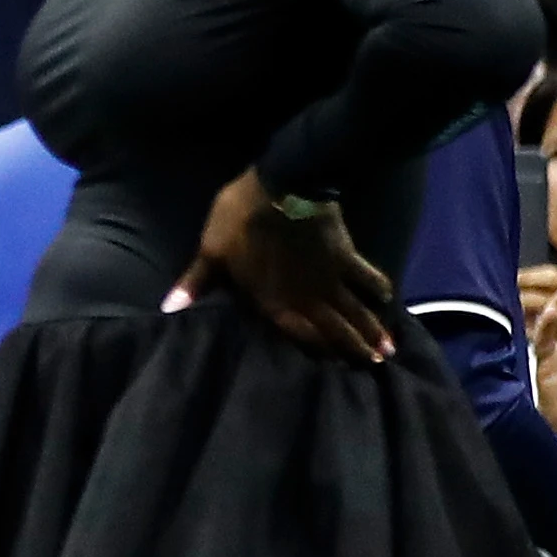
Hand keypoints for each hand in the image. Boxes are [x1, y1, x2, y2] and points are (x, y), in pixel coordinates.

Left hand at [165, 168, 395, 363]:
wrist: (282, 188)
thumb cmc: (240, 221)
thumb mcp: (211, 251)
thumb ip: (195, 283)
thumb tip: (168, 308)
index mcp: (273, 303)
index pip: (299, 337)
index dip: (318, 353)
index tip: (336, 369)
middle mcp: (306, 299)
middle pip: (334, 329)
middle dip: (354, 349)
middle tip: (374, 366)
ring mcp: (329, 279)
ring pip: (355, 311)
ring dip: (372, 330)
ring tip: (387, 352)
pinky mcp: (346, 255)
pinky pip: (368, 277)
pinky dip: (380, 289)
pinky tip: (389, 299)